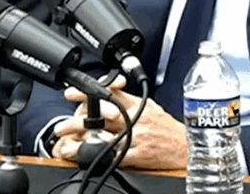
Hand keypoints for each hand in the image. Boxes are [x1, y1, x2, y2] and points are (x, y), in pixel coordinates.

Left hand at [53, 77, 188, 169]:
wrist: (188, 147)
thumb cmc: (169, 129)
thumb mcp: (151, 107)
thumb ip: (131, 100)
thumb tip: (112, 90)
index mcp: (138, 105)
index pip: (110, 93)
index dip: (88, 93)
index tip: (71, 94)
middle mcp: (135, 119)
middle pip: (103, 115)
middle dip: (79, 119)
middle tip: (61, 125)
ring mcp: (136, 137)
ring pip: (104, 136)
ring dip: (82, 141)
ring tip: (65, 144)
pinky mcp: (138, 155)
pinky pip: (115, 156)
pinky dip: (100, 157)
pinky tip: (86, 159)